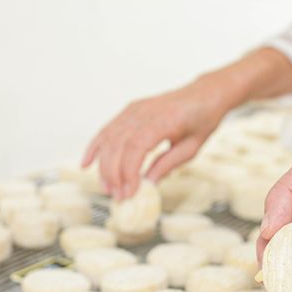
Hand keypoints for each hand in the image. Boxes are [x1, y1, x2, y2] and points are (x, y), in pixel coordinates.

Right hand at [82, 48, 291, 199]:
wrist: (204, 94)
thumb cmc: (202, 119)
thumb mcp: (191, 148)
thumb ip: (167, 165)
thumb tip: (147, 185)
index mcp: (164, 120)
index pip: (137, 147)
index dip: (129, 172)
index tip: (128, 192)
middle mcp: (145, 112)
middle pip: (119, 144)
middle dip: (114, 173)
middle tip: (118, 196)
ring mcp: (135, 109)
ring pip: (109, 138)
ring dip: (104, 165)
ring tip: (107, 188)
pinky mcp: (130, 110)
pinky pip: (108, 129)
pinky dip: (96, 146)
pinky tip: (87, 163)